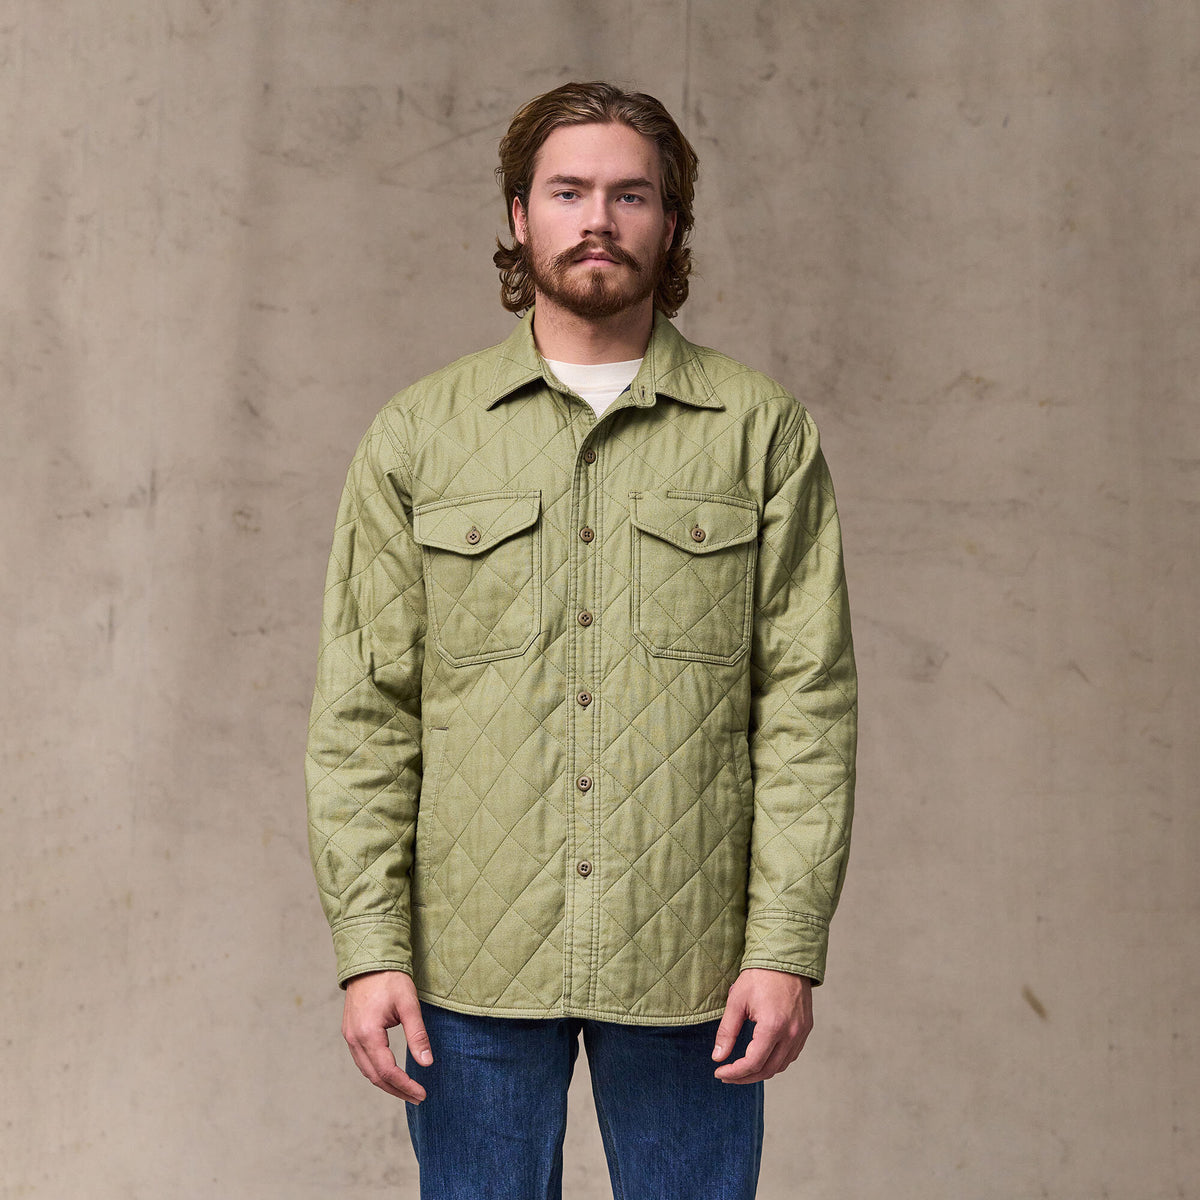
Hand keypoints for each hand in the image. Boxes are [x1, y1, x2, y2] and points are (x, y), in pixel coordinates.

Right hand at [342, 970, 432, 1102]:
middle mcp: (354, 1038)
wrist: (369, 960)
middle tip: (418, 1097)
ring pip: (366, 1070)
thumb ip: (417, 1035)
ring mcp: (349, 1036)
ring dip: (386, 1083)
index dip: (405, 1085)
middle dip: (396, 1090)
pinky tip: (390, 1073)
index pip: (387, 1071)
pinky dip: (376, 1071)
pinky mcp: (350, 1031)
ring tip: (407, 1089)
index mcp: (368, 1033)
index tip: (422, 1093)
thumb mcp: (409, 1004)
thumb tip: (427, 1063)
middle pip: (374, 1076)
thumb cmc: (390, 979)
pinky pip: (362, 1060)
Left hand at [711, 968, 812, 1083]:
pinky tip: (762, 1057)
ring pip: (781, 1066)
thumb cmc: (759, 976)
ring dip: (761, 1071)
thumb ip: (727, 1032)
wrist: (785, 957)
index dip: (734, 1073)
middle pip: (767, 1070)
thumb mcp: (736, 1001)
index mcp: (772, 1027)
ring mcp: (801, 1032)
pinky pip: (791, 1054)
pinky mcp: (806, 1028)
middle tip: (727, 1075)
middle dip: (745, 1077)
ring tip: (742, 1068)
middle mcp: (791, 1033)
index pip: (753, 1063)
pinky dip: (776, 1061)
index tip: (719, 1072)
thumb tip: (718, 1057)